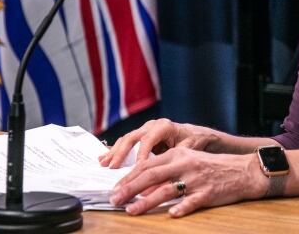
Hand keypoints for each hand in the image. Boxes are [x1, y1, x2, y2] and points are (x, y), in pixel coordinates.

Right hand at [98, 119, 218, 168]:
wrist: (195, 135)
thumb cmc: (194, 141)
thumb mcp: (189, 149)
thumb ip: (176, 158)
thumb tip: (163, 173)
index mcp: (164, 126)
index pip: (148, 140)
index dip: (141, 154)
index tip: (136, 168)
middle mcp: (152, 125)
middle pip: (132, 137)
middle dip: (121, 152)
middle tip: (112, 167)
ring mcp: (145, 130)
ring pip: (126, 139)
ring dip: (114, 152)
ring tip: (103, 164)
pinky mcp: (141, 136)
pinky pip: (126, 142)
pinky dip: (115, 150)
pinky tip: (104, 159)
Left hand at [109, 147, 267, 216]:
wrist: (242, 171)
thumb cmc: (211, 167)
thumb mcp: (188, 161)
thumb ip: (167, 169)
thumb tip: (141, 185)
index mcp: (178, 154)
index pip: (148, 164)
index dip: (129, 176)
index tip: (115, 188)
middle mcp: (185, 164)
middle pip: (152, 176)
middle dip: (130, 188)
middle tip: (115, 199)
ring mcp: (196, 179)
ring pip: (166, 190)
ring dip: (146, 201)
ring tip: (132, 210)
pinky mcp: (207, 193)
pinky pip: (191, 201)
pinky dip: (181, 208)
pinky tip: (171, 214)